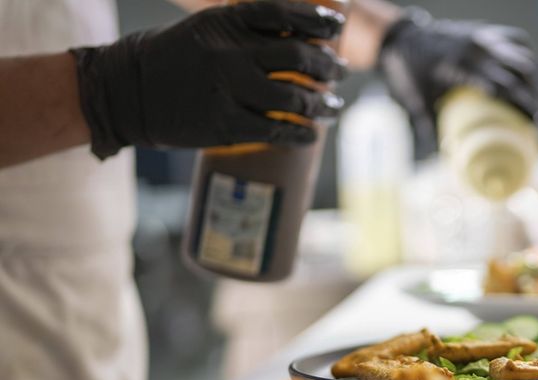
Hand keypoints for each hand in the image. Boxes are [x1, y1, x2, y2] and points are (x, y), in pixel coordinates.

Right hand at [70, 1, 347, 158]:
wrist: (125, 92)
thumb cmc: (172, 59)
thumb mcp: (206, 30)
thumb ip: (245, 30)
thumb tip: (298, 38)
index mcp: (225, 22)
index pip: (283, 14)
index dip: (316, 19)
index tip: (335, 27)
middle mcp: (229, 52)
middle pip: (297, 55)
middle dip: (327, 65)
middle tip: (340, 72)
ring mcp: (228, 89)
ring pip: (294, 96)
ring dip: (321, 104)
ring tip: (332, 107)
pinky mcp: (226, 124)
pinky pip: (277, 130)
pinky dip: (301, 134)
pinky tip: (310, 135)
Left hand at [378, 9, 537, 154]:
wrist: (402, 38)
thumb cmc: (410, 74)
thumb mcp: (418, 102)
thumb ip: (432, 128)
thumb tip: (447, 158)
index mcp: (461, 65)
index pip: (503, 86)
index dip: (524, 105)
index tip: (536, 125)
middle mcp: (477, 47)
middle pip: (521, 71)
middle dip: (537, 97)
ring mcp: (484, 36)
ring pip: (523, 56)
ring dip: (537, 80)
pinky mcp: (486, 31)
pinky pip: (517, 41)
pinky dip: (527, 58)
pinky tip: (531, 78)